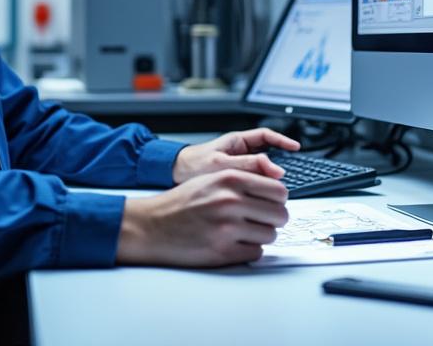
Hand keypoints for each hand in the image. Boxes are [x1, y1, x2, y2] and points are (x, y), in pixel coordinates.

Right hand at [116, 169, 288, 266]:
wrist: (152, 226)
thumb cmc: (181, 202)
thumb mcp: (211, 179)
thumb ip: (242, 182)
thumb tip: (275, 193)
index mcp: (230, 179)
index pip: (279, 191)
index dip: (278, 200)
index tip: (272, 204)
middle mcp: (231, 201)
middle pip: (280, 214)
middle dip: (273, 219)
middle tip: (261, 221)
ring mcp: (228, 228)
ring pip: (270, 235)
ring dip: (261, 236)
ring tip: (243, 232)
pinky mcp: (223, 251)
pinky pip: (256, 253)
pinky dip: (248, 250)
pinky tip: (233, 243)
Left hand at [171, 127, 300, 183]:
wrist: (174, 176)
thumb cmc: (192, 165)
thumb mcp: (222, 164)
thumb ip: (248, 165)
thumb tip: (275, 170)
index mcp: (237, 141)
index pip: (266, 137)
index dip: (283, 141)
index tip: (296, 148)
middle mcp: (239, 152)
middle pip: (267, 157)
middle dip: (277, 167)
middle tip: (285, 180)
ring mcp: (237, 167)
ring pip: (260, 172)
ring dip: (267, 181)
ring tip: (274, 192)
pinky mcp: (233, 181)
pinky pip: (251, 182)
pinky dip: (258, 189)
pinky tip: (260, 198)